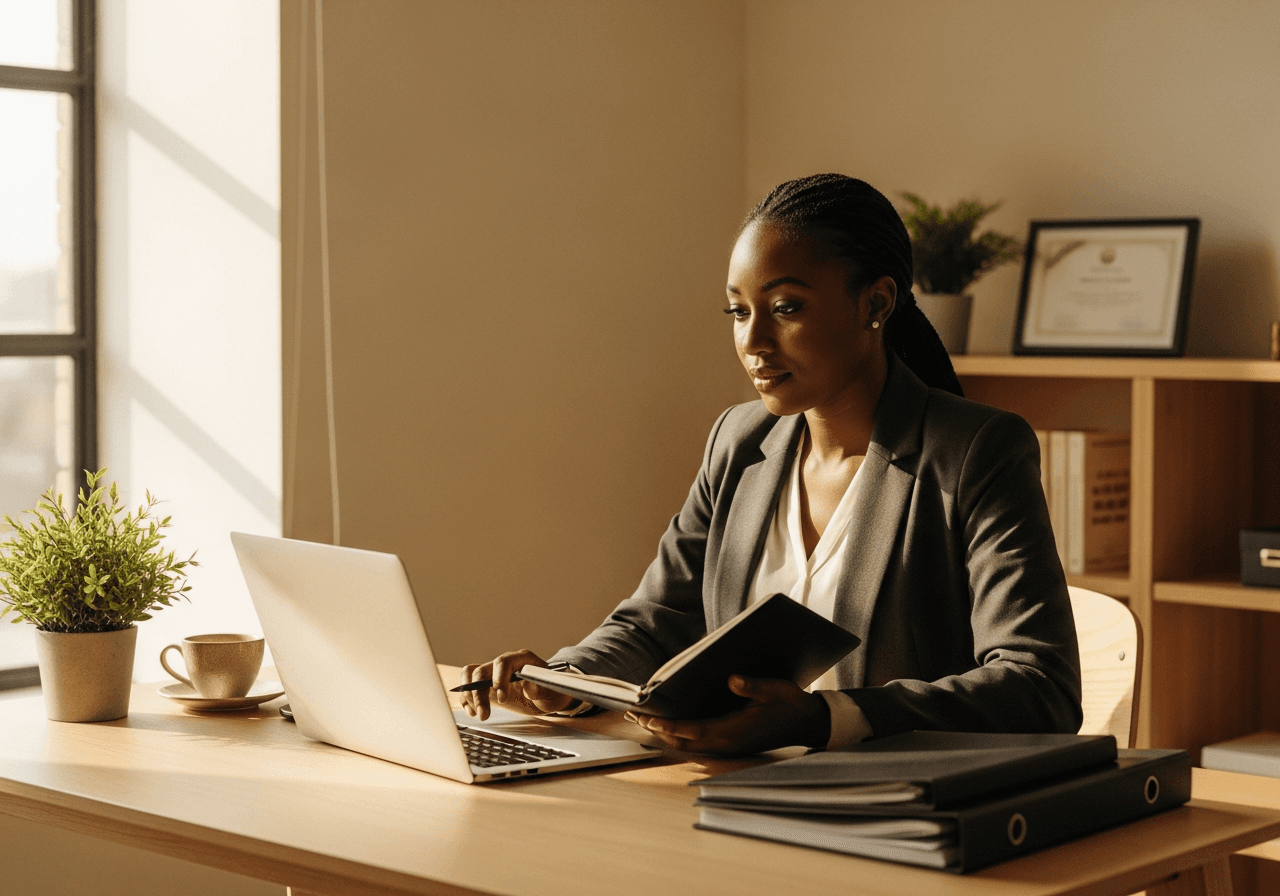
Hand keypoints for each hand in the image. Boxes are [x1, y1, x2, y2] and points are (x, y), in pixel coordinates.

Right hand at [458, 649, 576, 720]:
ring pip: (472, 675)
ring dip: (470, 695)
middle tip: (484, 714)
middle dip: (479, 693)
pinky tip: (473, 711)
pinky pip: (470, 686)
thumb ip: (540, 689)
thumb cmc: (551, 691)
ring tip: (478, 714)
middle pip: (483, 671)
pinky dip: (467, 698)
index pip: (504, 662)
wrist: (548, 695)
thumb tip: (528, 686)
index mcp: (522, 659)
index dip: (499, 679)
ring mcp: (494, 673)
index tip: (501, 699)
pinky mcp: (487, 685)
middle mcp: (505, 663)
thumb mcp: (551, 692)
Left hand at [626, 675, 829, 755]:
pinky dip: (680, 734)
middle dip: (658, 729)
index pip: (693, 730)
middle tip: (635, 714)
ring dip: (666, 733)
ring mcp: (729, 746)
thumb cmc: (790, 705)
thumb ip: (753, 686)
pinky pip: (699, 743)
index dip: (668, 724)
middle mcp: (728, 743)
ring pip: (689, 745)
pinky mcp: (730, 744)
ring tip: (644, 719)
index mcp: (735, 730)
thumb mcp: (775, 689)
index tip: (647, 717)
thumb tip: (731, 679)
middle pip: (684, 741)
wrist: (808, 724)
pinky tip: (670, 723)